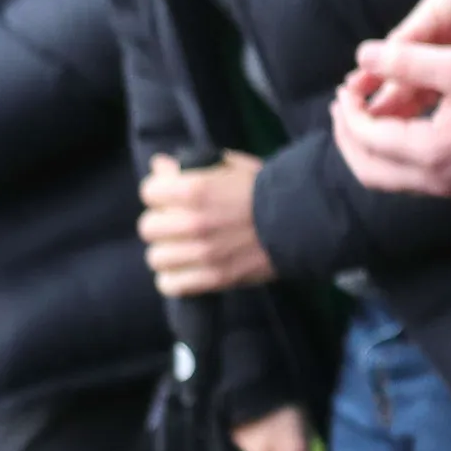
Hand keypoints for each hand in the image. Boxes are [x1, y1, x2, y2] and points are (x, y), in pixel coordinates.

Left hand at [137, 152, 274, 295]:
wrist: (302, 219)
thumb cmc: (266, 189)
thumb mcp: (230, 166)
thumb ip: (191, 166)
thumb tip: (158, 165)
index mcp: (196, 189)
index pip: (148, 192)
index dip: (158, 193)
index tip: (169, 197)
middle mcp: (194, 222)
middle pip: (148, 227)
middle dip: (161, 223)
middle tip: (176, 224)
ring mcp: (204, 252)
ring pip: (156, 258)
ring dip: (167, 252)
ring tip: (182, 249)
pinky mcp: (215, 277)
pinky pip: (171, 285)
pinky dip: (174, 280)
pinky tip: (185, 270)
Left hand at [333, 42, 450, 200]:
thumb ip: (405, 61)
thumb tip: (361, 55)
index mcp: (431, 155)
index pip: (367, 139)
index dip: (348, 113)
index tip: (343, 89)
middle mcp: (441, 183)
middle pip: (371, 172)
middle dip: (350, 139)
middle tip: (344, 108)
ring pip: (396, 181)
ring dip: (375, 151)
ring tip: (370, 118)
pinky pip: (423, 182)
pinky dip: (403, 160)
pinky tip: (409, 131)